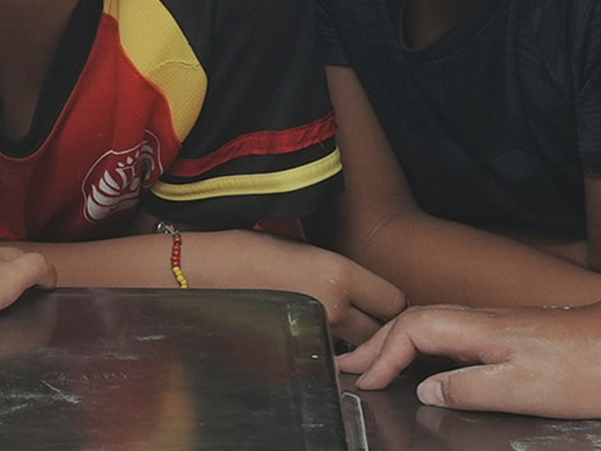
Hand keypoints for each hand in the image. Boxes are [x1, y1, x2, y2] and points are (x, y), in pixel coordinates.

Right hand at [219, 235, 400, 344]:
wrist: (206, 272)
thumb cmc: (250, 251)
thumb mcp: (307, 249)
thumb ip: (342, 273)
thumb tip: (366, 292)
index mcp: (341, 274)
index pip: (395, 301)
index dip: (388, 302)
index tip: (380, 300)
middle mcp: (335, 306)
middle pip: (381, 330)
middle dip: (376, 325)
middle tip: (364, 317)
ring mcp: (315, 331)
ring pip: (355, 344)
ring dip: (351, 337)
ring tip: (331, 322)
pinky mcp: (297, 349)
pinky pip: (325, 351)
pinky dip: (323, 345)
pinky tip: (307, 331)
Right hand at [337, 302, 600, 419]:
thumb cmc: (586, 371)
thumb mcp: (518, 389)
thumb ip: (465, 388)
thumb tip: (426, 390)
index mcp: (477, 329)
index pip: (410, 331)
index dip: (381, 356)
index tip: (363, 382)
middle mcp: (483, 321)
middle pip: (413, 324)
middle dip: (376, 345)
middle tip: (345, 366)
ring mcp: (498, 328)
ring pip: (432, 329)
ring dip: (398, 346)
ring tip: (374, 364)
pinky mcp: (514, 339)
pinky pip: (453, 337)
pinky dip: (427, 349)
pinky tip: (429, 364)